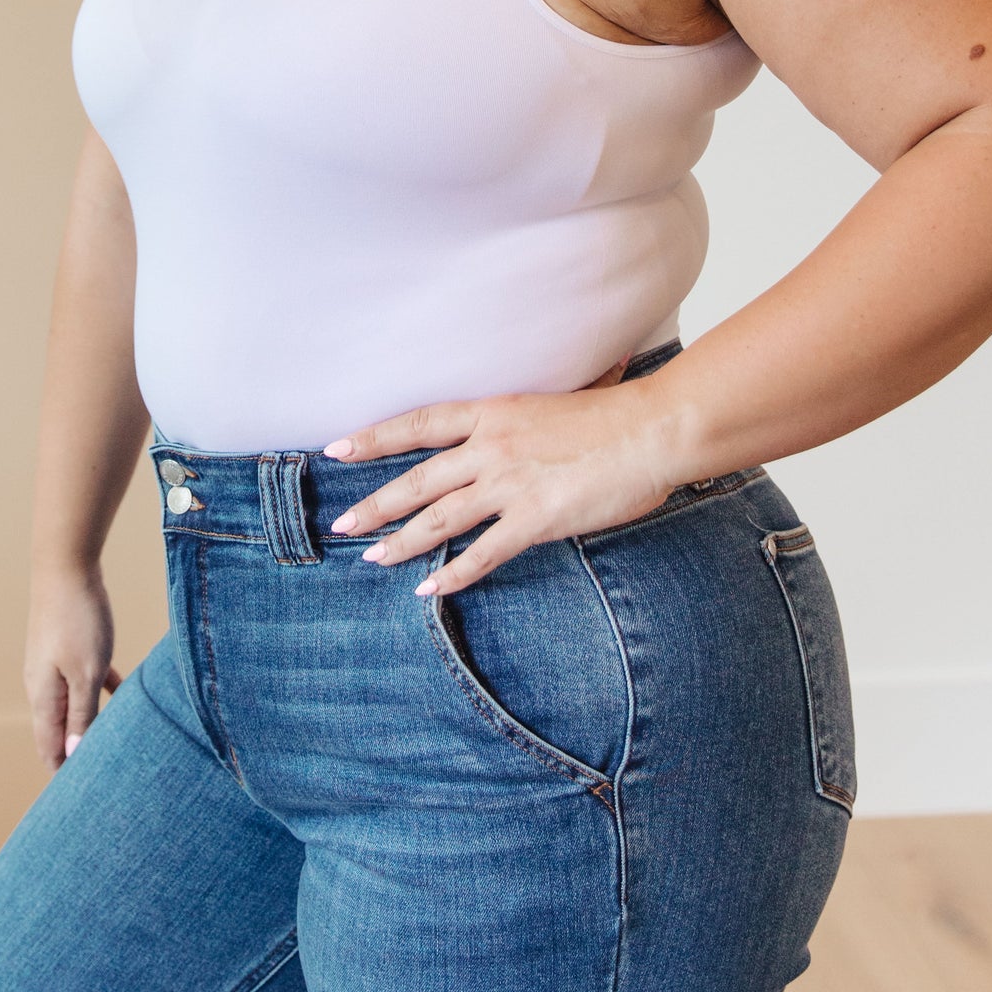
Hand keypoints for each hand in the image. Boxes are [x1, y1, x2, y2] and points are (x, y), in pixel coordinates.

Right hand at [24, 560, 121, 768]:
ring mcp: (54, 665)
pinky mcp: (67, 647)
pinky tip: (122, 694)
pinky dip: (101, 691)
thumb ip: (81, 714)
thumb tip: (72, 756)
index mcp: (43, 697)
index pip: (49, 749)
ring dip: (91, 723)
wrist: (66, 566)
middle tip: (102, 777)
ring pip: (74, 705)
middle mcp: (42, 685)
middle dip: (77, 753)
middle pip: (59, 731)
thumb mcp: (85, 672)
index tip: (82, 799)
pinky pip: (84, 679)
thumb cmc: (77, 619)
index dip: (63, 774)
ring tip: (114, 742)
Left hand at [323, 381, 679, 595]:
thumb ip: (520, 419)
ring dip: (402, 541)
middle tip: (342, 522)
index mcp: (493, 411)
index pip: (418, 423)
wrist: (652, 431)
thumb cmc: (614, 415)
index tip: (338, 449)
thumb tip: (513, 423)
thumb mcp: (551, 403)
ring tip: (373, 557)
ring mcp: (510, 483)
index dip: (375, 437)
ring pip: (440, 517)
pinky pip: (483, 553)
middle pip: (418, 478)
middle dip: (376, 503)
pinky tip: (429, 587)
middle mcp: (491, 446)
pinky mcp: (534, 519)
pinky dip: (453, 572)